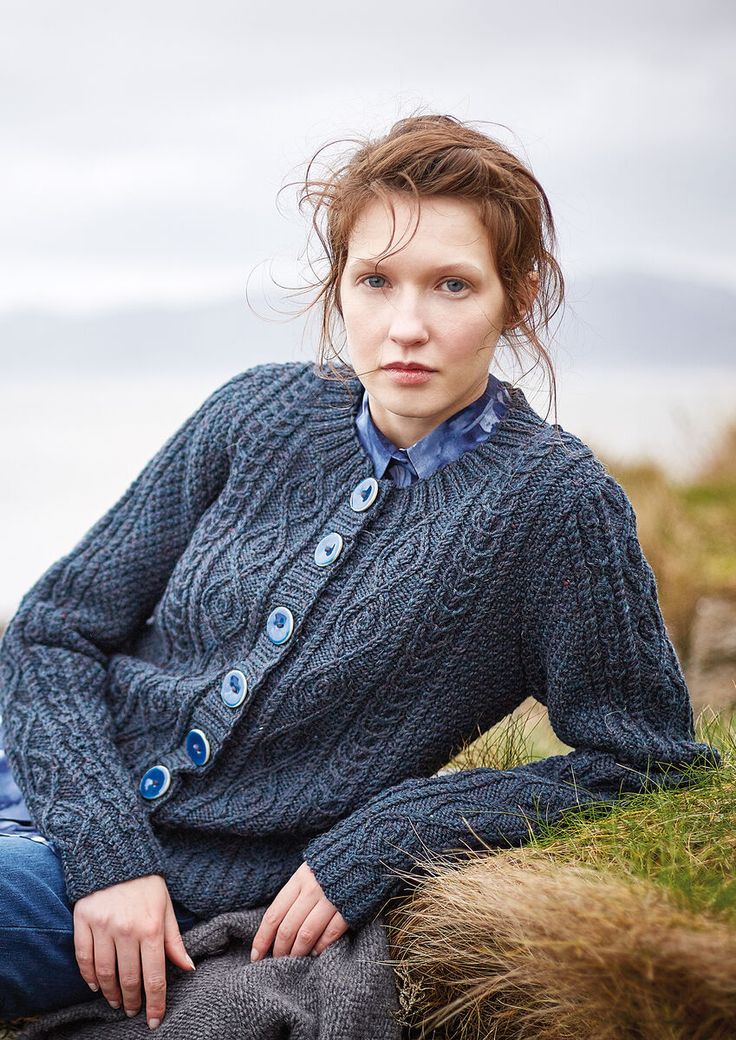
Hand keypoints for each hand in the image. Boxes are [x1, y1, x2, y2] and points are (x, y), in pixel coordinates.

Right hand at [72, 873, 194, 1029]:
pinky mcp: (83, 921)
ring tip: (116, 1001)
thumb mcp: (166, 907)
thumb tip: (188, 967)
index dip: (156, 1002)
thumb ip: (174, 940)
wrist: (116, 854)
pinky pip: (84, 957)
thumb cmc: (146, 883)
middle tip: (133, 1011)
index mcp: (152, 927)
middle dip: (132, 1001)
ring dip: (110, 993)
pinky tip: (95, 985)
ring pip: (104, 973)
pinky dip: (88, 976)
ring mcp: (103, 926)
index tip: (155, 1020)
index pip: (155, 975)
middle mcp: (127, 930)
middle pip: (128, 979)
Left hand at [250, 861, 348, 961]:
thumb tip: (279, 923)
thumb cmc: (335, 864)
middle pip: (288, 928)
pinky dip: (320, 947)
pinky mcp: (349, 909)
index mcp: (299, 879)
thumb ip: (296, 892)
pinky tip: (316, 952)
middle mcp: (312, 890)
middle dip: (279, 950)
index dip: (262, 938)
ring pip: (306, 934)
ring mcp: (330, 900)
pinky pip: (330, 934)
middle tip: (276, 962)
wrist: (367, 852)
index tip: (255, 955)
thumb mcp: (310, 870)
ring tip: (294, 961)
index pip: (274, 915)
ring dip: (297, 952)